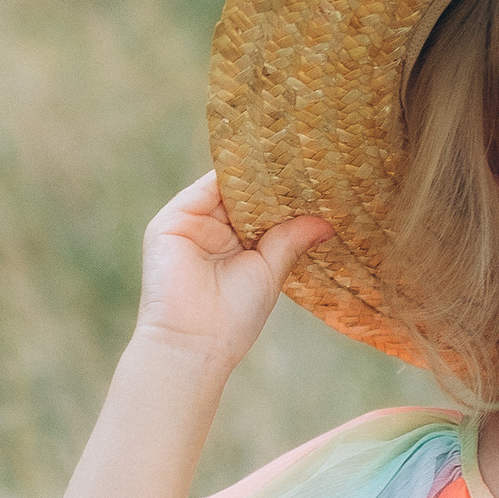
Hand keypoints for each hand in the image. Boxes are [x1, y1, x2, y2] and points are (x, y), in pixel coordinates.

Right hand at [135, 172, 332, 372]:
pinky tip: (258, 164)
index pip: (259, 208)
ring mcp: (190, 224)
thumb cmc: (233, 317)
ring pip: (225, 186)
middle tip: (309, 160)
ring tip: (290, 155)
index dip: (283, 194)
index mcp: (234, 245)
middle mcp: (211, 231)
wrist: (194, 342)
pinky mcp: (171, 222)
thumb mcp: (270, 272)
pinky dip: (229, 175)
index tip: (316, 177)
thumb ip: (291, 240)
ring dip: (254, 172)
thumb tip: (327, 223)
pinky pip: (204, 188)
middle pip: (243, 193)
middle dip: (272, 179)